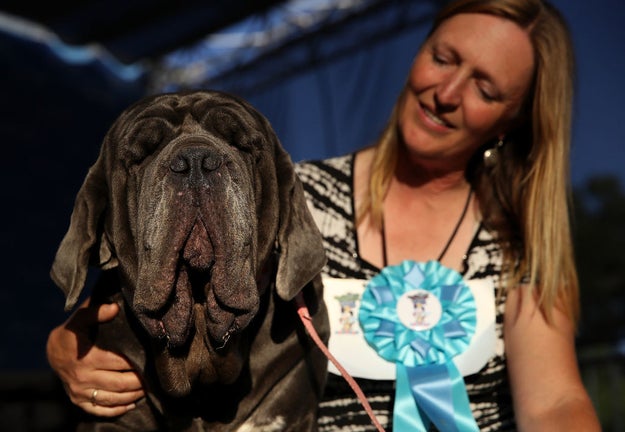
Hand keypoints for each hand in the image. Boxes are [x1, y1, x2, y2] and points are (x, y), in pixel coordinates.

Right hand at [46, 301, 144, 416]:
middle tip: (154, 377)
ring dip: (133, 396)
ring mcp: (80, 392)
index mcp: (87, 358)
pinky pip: (100, 410)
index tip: (151, 360)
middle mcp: (83, 378)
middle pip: (119, 384)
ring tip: (148, 389)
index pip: (119, 363)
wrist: (52, 351)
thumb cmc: (71, 333)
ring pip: (112, 399)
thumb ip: (96, 312)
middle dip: (139, 382)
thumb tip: (115, 307)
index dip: (137, 363)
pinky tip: (131, 404)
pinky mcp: (78, 400)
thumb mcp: (79, 318)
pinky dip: (117, 409)